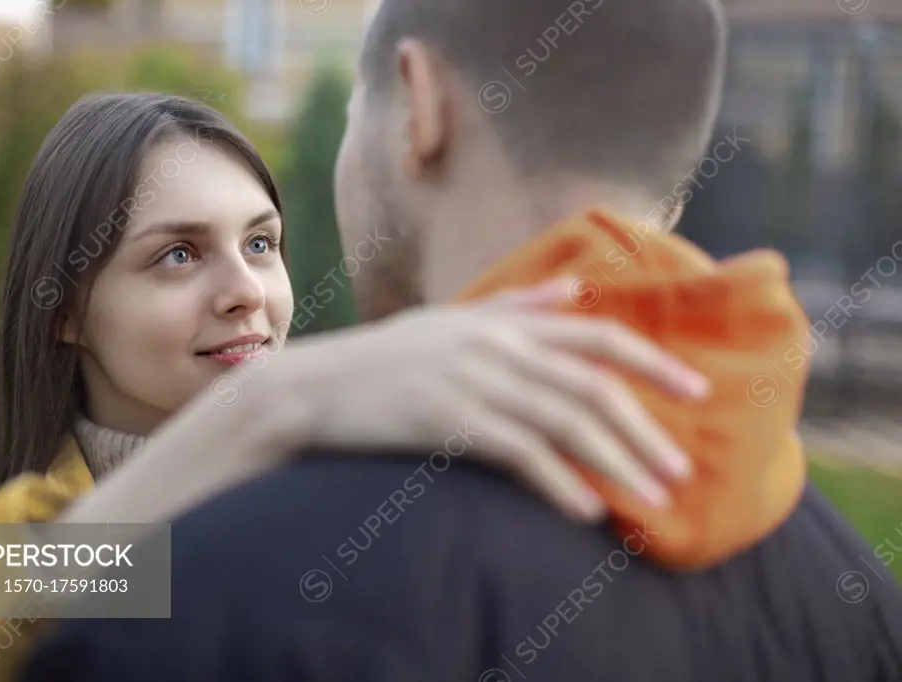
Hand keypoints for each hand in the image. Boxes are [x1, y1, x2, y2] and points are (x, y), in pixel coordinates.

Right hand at [252, 280, 709, 521]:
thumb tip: (573, 291)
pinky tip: (586, 510)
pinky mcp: (447, 421)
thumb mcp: (449, 320)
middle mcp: (496, 347)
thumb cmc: (386, 358)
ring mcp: (471, 383)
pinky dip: (559, 483)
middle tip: (681, 470)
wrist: (315, 387)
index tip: (697, 391)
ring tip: (653, 498)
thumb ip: (515, 306)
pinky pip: (519, 454)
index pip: (596, 337)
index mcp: (503, 323)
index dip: (653, 362)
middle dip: (644, 431)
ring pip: (565, 423)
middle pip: (591, 387)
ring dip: (616, 463)